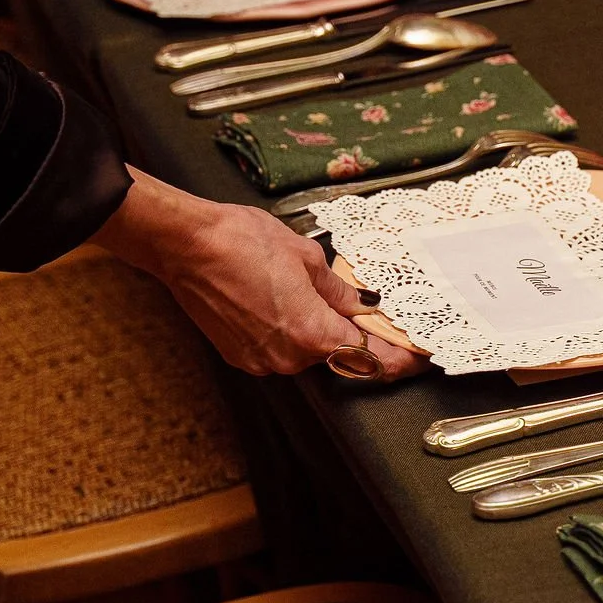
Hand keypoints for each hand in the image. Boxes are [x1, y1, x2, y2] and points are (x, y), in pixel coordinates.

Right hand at [93, 167, 428, 379]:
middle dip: (353, 335)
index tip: (417, 359)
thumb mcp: (307, 257)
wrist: (186, 245)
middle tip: (367, 313)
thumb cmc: (241, 242)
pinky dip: (288, 331)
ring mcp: (261, 360)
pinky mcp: (240, 355)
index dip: (398, 361)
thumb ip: (338, 290)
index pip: (370, 359)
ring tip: (307, 293)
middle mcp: (288, 357)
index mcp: (312, 333)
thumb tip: (360, 304)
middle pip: (338, 356)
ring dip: (316, 330)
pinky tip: (281, 301)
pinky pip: (278, 349)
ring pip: (306, 352)